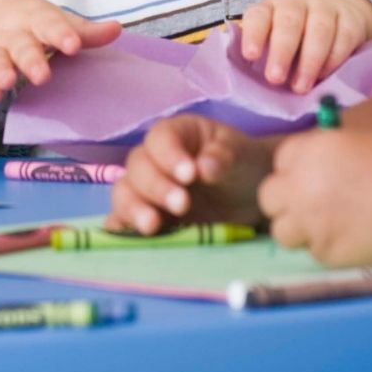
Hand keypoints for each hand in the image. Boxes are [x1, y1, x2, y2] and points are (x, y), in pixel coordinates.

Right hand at [0, 0, 120, 104]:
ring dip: (0, 70)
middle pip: (21, 45)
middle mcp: (12, 33)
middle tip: (42, 75)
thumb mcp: (54, 23)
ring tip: (7, 82)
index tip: (73, 45)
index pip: (49, 24)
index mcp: (35, 18)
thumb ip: (84, 32)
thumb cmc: (31, 25)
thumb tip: (117, 30)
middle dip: (30, 59)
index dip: (60, 34)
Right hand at [108, 115, 273, 235]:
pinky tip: (127, 238)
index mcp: (177, 134)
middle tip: (182, 205)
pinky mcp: (145, 216)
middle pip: (138, 167)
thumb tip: (204, 168)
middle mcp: (154, 159)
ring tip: (152, 226)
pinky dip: (121, 229)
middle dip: (156, 187)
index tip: (190, 175)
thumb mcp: (240, 155)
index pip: (160, 138)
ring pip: (124, 192)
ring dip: (133, 208)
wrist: (249, 197)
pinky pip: (123, 220)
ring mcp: (146, 190)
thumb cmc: (243, 165)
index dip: (169, 155)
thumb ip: (223, 157)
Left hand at [238, 0, 371, 92]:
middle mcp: (298, 4)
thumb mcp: (273, 38)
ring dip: (309, 60)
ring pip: (319, 30)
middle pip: (289, 22)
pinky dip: (334, 59)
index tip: (250, 55)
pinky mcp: (350, 20)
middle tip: (275, 79)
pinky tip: (324, 77)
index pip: (259, 16)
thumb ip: (260, 54)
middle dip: (281, 51)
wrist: (339, 13)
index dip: (254, 34)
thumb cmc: (295, 36)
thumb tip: (239, 79)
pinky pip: (343, 38)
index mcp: (271, 8)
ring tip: (300, 87)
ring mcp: (326, 9)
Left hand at [259, 128, 371, 265]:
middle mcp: (297, 186)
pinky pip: (314, 253)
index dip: (295, 172)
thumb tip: (306, 171)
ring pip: (282, 232)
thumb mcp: (349, 139)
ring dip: (299, 230)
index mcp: (304, 151)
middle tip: (312, 207)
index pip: (279, 164)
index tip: (313, 179)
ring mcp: (309, 222)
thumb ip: (320, 156)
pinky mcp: (327, 252)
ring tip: (328, 227)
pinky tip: (353, 238)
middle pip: (269, 198)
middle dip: (286, 202)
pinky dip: (329, 248)